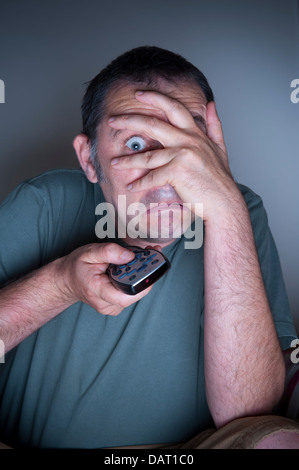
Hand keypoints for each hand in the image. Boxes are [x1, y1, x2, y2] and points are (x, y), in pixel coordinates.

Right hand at [57, 242, 152, 315]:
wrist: (67, 280)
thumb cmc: (77, 266)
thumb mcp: (89, 252)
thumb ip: (109, 252)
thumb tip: (130, 256)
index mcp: (97, 291)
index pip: (126, 295)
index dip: (142, 283)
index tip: (151, 265)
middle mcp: (105, 304)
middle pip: (134, 293)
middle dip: (145, 274)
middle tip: (151, 255)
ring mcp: (112, 307)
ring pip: (135, 294)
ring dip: (141, 277)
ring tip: (142, 259)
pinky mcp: (116, 305)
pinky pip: (132, 294)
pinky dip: (136, 281)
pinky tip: (134, 269)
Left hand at [109, 91, 240, 220]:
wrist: (224, 203)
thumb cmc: (220, 179)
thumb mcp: (220, 148)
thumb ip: (214, 125)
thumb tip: (210, 104)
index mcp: (195, 133)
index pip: (174, 107)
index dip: (155, 97)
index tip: (138, 94)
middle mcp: (188, 141)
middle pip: (153, 125)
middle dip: (129, 120)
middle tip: (112, 120)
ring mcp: (183, 156)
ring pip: (147, 155)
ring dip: (127, 160)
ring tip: (114, 163)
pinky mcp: (178, 173)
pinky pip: (152, 177)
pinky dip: (140, 183)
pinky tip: (131, 186)